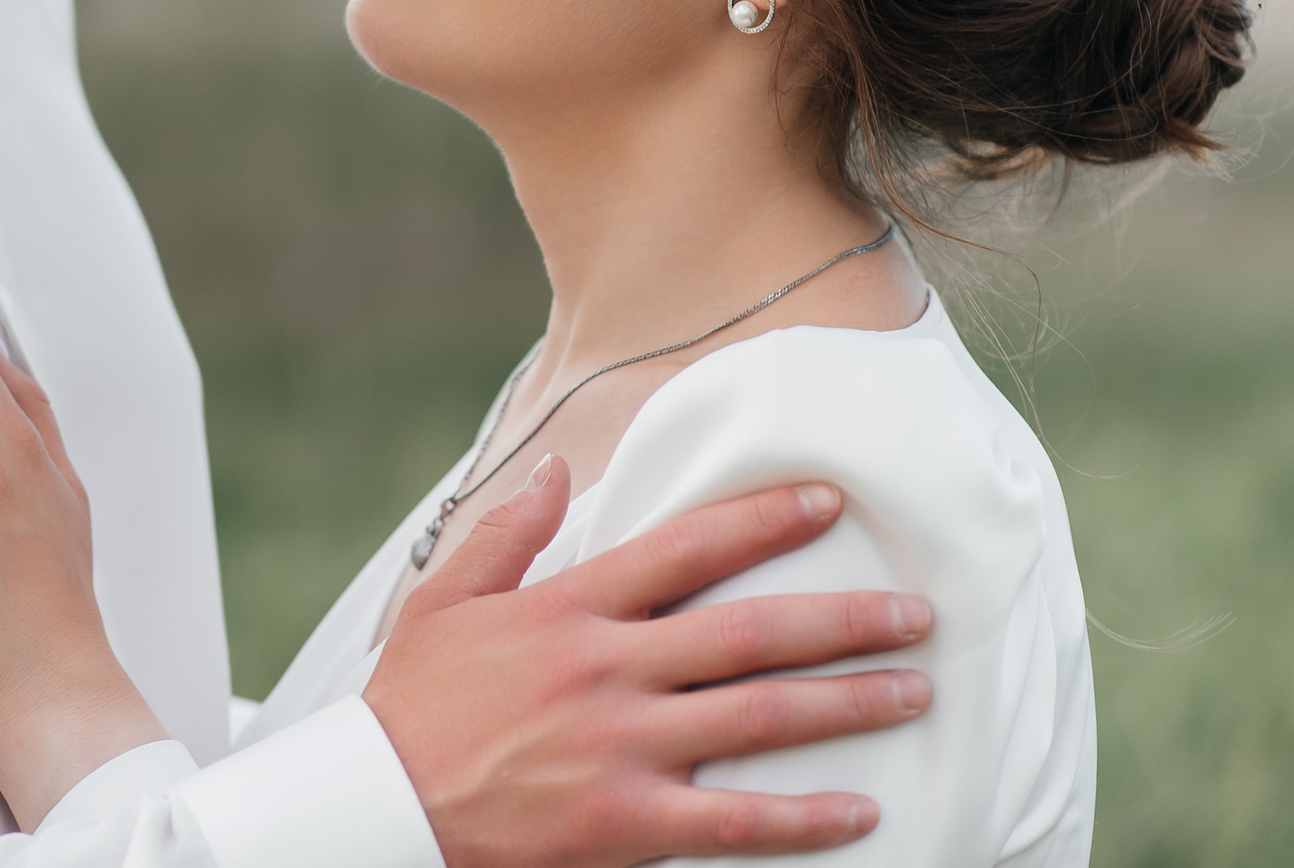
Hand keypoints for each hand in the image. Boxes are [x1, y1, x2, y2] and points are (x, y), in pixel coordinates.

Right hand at [366, 463, 934, 866]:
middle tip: (916, 612)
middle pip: (748, 632)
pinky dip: (803, 818)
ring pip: (758, 717)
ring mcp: (620, 748)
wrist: (378, 808)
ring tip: (915, 691)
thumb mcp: (443, 600)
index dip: (760, 519)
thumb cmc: (410, 704)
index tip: (826, 501)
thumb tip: (561, 469)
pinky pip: (734, 822)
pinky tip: (861, 811)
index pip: (684, 548)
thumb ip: (508, 532)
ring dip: (847, 703)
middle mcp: (606, 670)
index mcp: (567, 609)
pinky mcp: (625, 824)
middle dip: (843, 619)